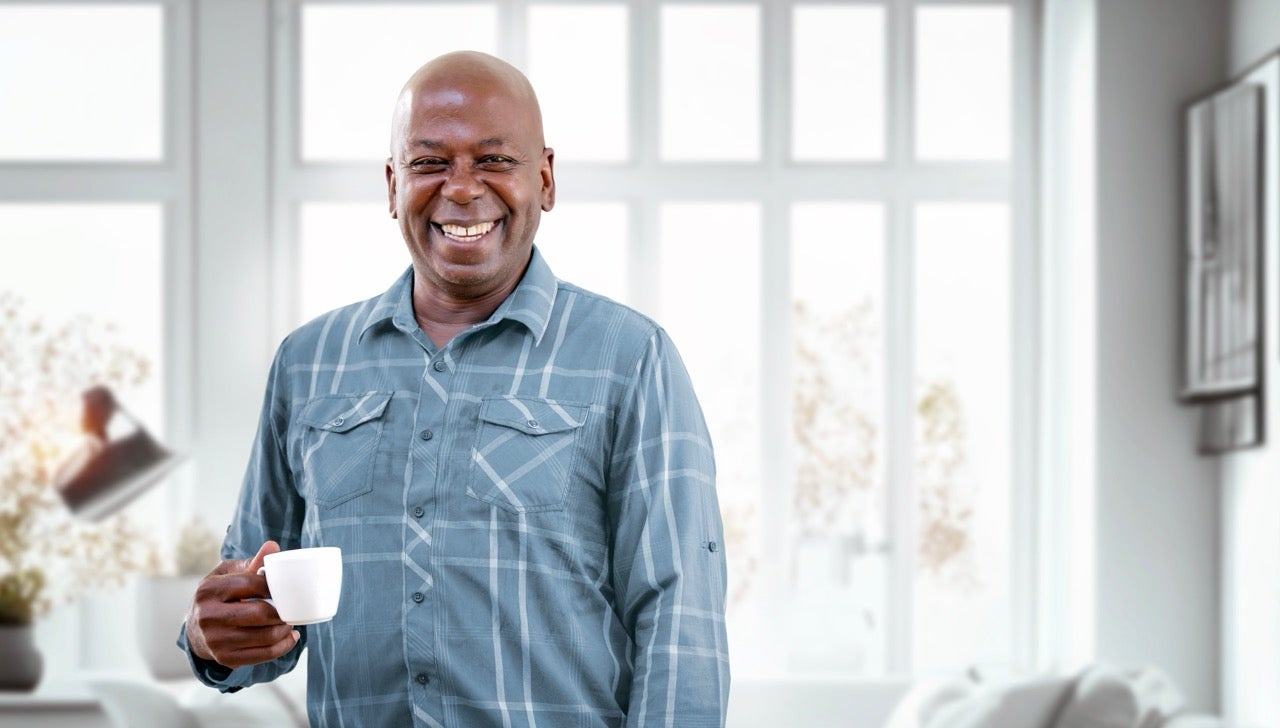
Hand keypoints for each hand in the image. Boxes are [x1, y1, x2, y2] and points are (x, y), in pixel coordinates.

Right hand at [185, 540, 300, 668]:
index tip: (285, 588)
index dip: (274, 586)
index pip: (251, 584)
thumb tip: (273, 547)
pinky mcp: (225, 658)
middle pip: (260, 614)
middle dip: (282, 611)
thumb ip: (252, 562)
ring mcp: (216, 640)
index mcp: (209, 589)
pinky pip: (263, 655)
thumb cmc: (218, 596)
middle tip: (292, 608)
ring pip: (264, 636)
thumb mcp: (227, 575)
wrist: (195, 630)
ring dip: (285, 629)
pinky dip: (282, 646)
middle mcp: (208, 616)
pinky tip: (289, 637)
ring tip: (290, 621)